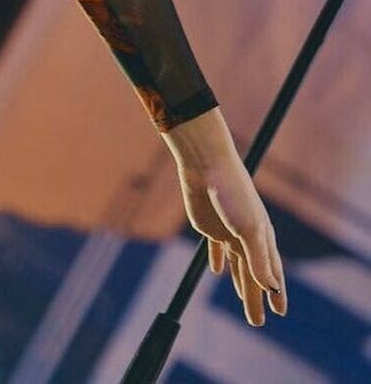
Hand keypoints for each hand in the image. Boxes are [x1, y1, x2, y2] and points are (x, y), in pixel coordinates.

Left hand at [172, 150, 287, 326]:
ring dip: (239, 283)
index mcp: (262, 237)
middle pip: (252, 274)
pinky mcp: (209, 226)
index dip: (276, 292)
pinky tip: (218, 271)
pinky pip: (216, 248)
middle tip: (258, 321)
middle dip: (255, 298)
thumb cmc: (232, 194)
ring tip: (243, 300)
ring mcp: (228, 232)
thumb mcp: (248, 229)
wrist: (206, 166)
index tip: (281, 312)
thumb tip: (270, 288)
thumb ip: (258, 258)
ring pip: (237, 265)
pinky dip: (218, 260)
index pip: (272, 272)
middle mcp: (247, 237)